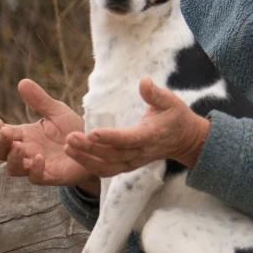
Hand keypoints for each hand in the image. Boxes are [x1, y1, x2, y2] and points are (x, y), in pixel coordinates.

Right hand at [0, 79, 98, 190]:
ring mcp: (38, 165)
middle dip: (0, 144)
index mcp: (26, 135)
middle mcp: (28, 151)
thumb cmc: (74, 130)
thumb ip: (40, 100)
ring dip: (13, 159)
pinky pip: (36, 178)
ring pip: (14, 169)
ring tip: (19, 146)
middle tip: (5, 133)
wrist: (96, 146)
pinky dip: (34, 170)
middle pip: (3, 153)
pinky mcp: (51, 176)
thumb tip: (22, 82)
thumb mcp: (58, 112)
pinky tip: (39, 158)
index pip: (4, 134)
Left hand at [64, 78, 209, 176]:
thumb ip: (155, 94)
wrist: (185, 140)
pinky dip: (90, 166)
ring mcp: (134, 162)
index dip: (110, 137)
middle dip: (90, 148)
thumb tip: (143, 81)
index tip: (92, 131)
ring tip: (68, 147)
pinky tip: (75, 155)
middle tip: (70, 137)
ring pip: (107, 166)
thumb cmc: (176, 116)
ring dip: (86, 159)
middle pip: (112, 155)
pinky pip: (107, 171)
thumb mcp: (171, 101)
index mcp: (150, 135)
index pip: (128, 139)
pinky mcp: (128, 166)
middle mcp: (141, 152)